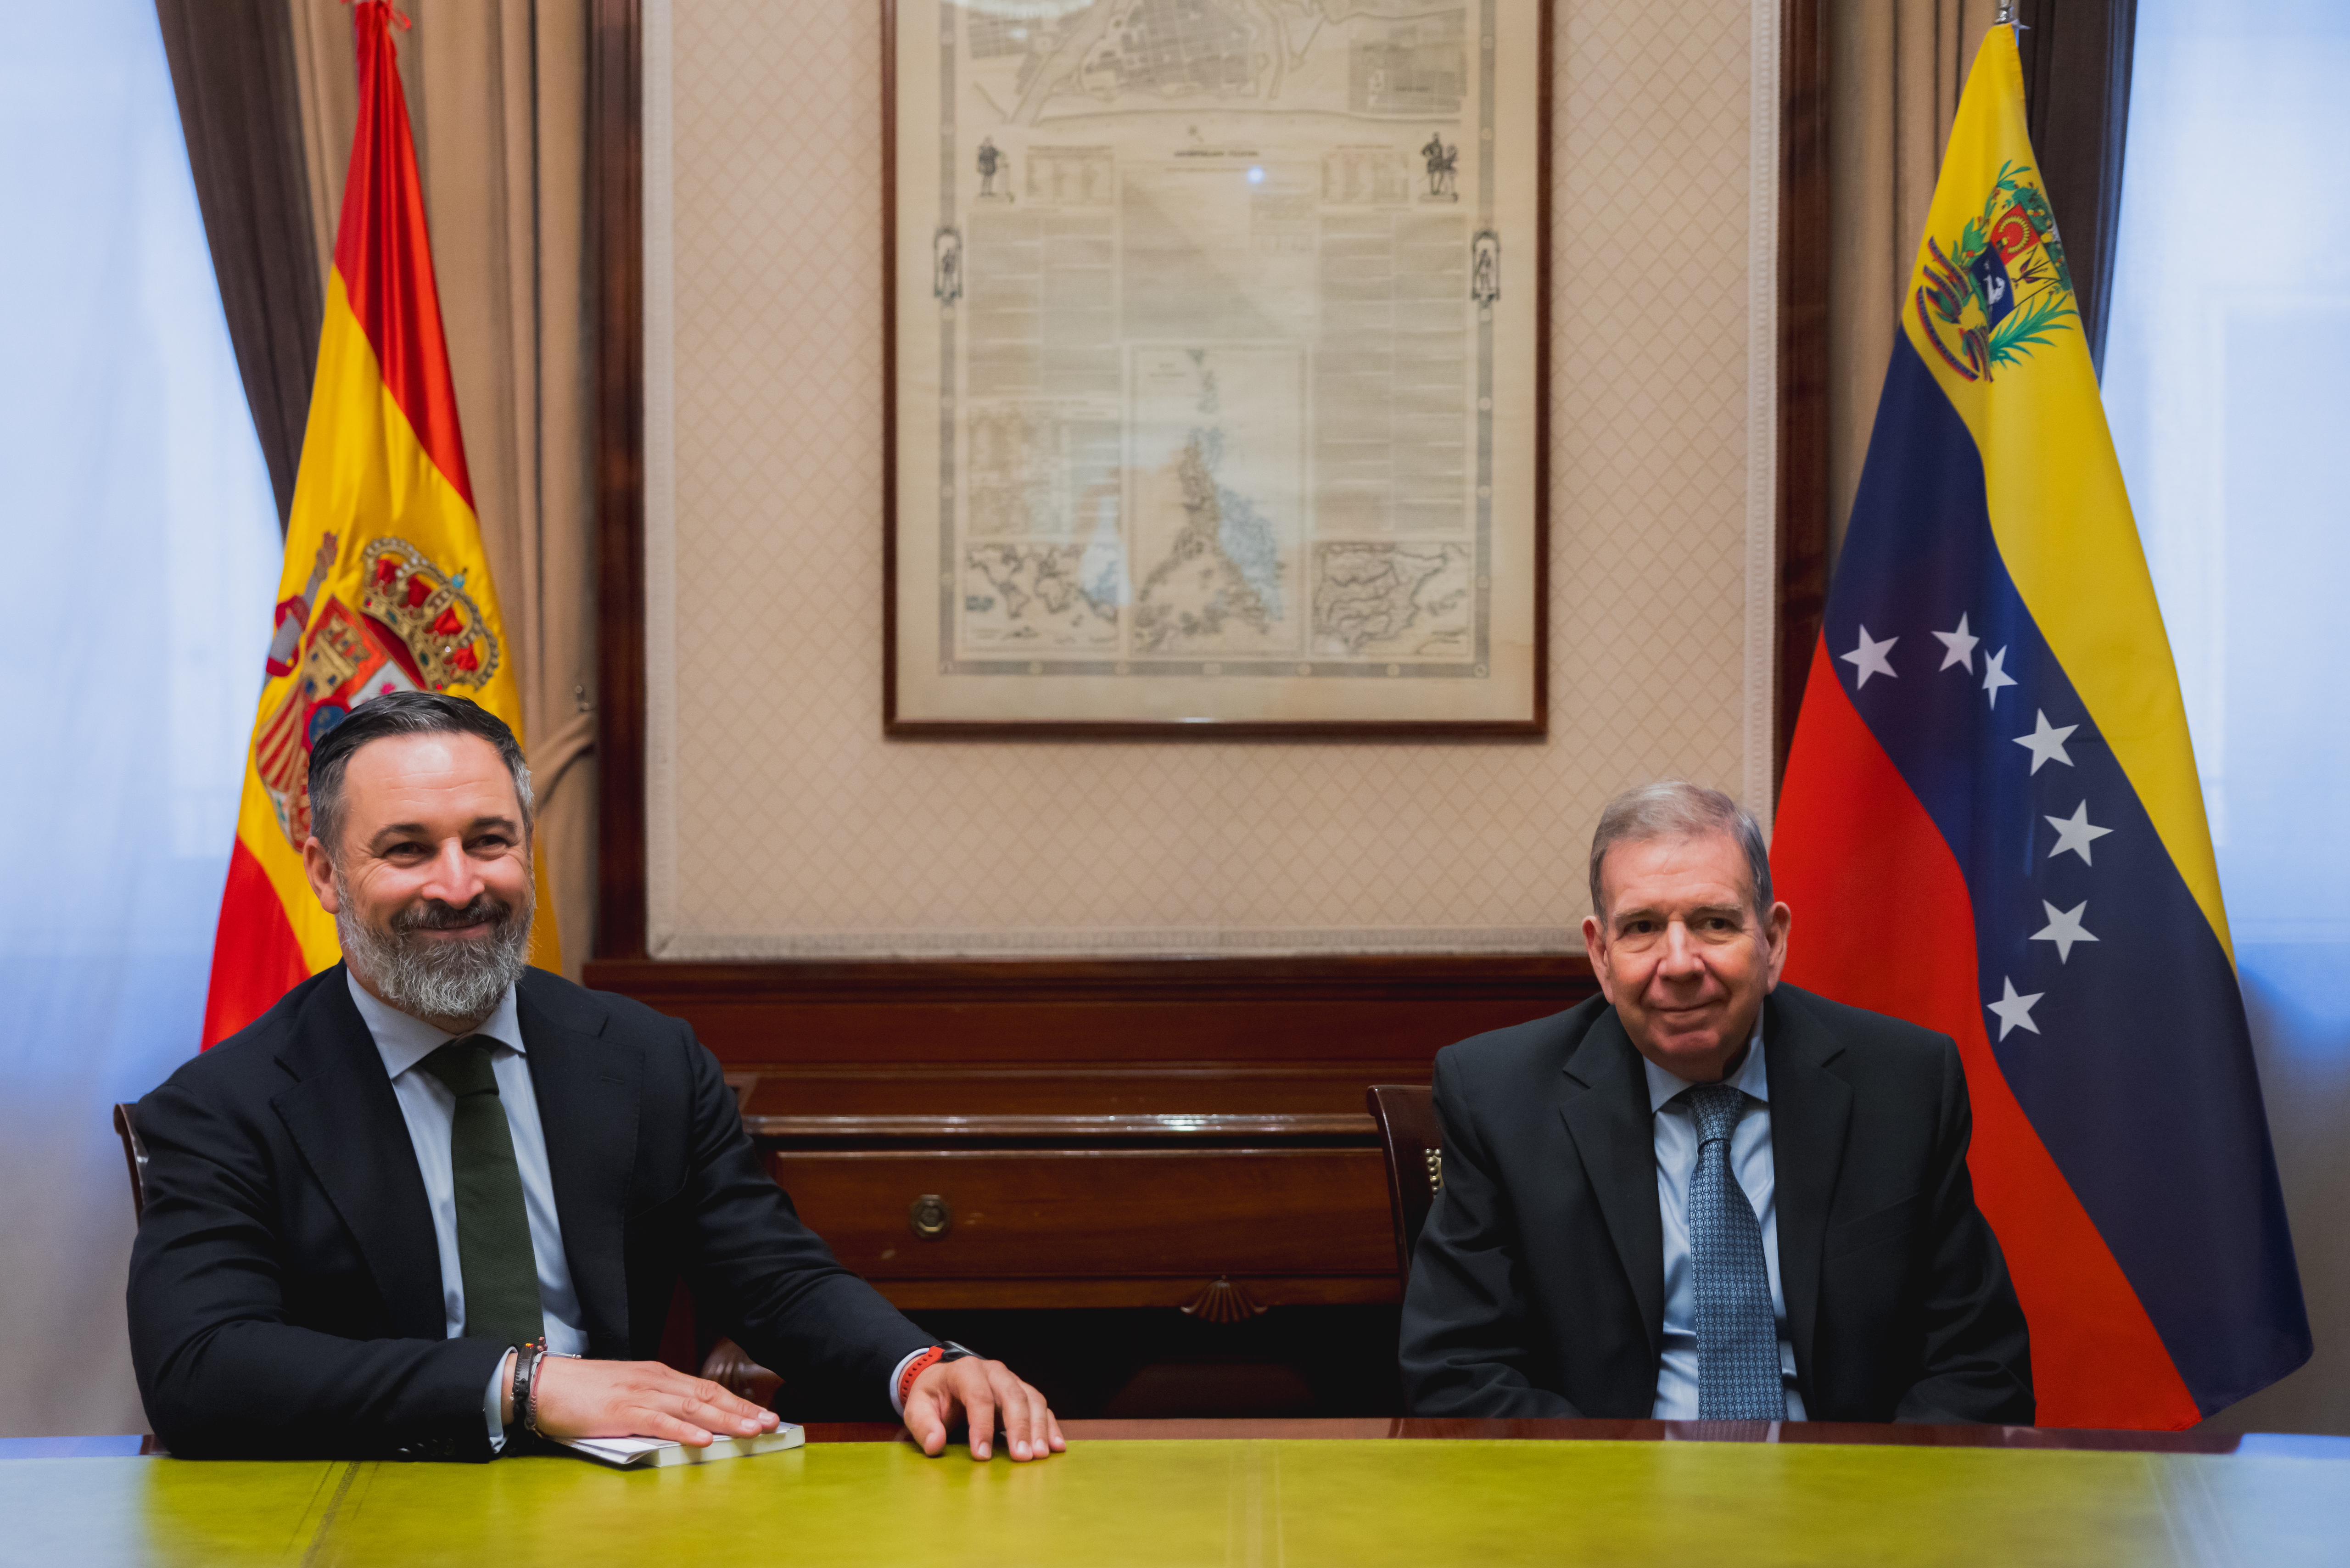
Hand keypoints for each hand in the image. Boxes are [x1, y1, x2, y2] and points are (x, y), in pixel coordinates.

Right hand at [528, 1357, 781, 1446]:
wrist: (543, 1383)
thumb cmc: (583, 1391)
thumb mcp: (627, 1393)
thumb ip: (655, 1404)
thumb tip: (684, 1422)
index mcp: (657, 1375)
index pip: (706, 1388)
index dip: (737, 1402)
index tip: (763, 1414)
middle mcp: (654, 1380)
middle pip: (707, 1395)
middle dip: (742, 1410)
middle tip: (772, 1423)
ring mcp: (638, 1394)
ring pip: (691, 1407)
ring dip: (725, 1420)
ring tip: (751, 1431)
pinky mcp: (620, 1410)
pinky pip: (658, 1421)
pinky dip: (684, 1430)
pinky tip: (704, 1439)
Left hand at [903, 1356, 1064, 1461]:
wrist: (944, 1382)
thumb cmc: (933, 1397)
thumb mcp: (917, 1407)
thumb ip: (923, 1425)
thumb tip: (935, 1444)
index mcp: (966, 1371)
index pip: (978, 1396)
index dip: (981, 1426)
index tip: (981, 1456)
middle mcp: (994, 1371)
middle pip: (1012, 1395)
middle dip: (1019, 1427)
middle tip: (1021, 1457)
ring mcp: (1011, 1381)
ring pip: (1032, 1399)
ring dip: (1038, 1428)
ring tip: (1040, 1455)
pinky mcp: (1022, 1393)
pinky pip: (1041, 1407)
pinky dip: (1051, 1426)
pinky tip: (1056, 1446)